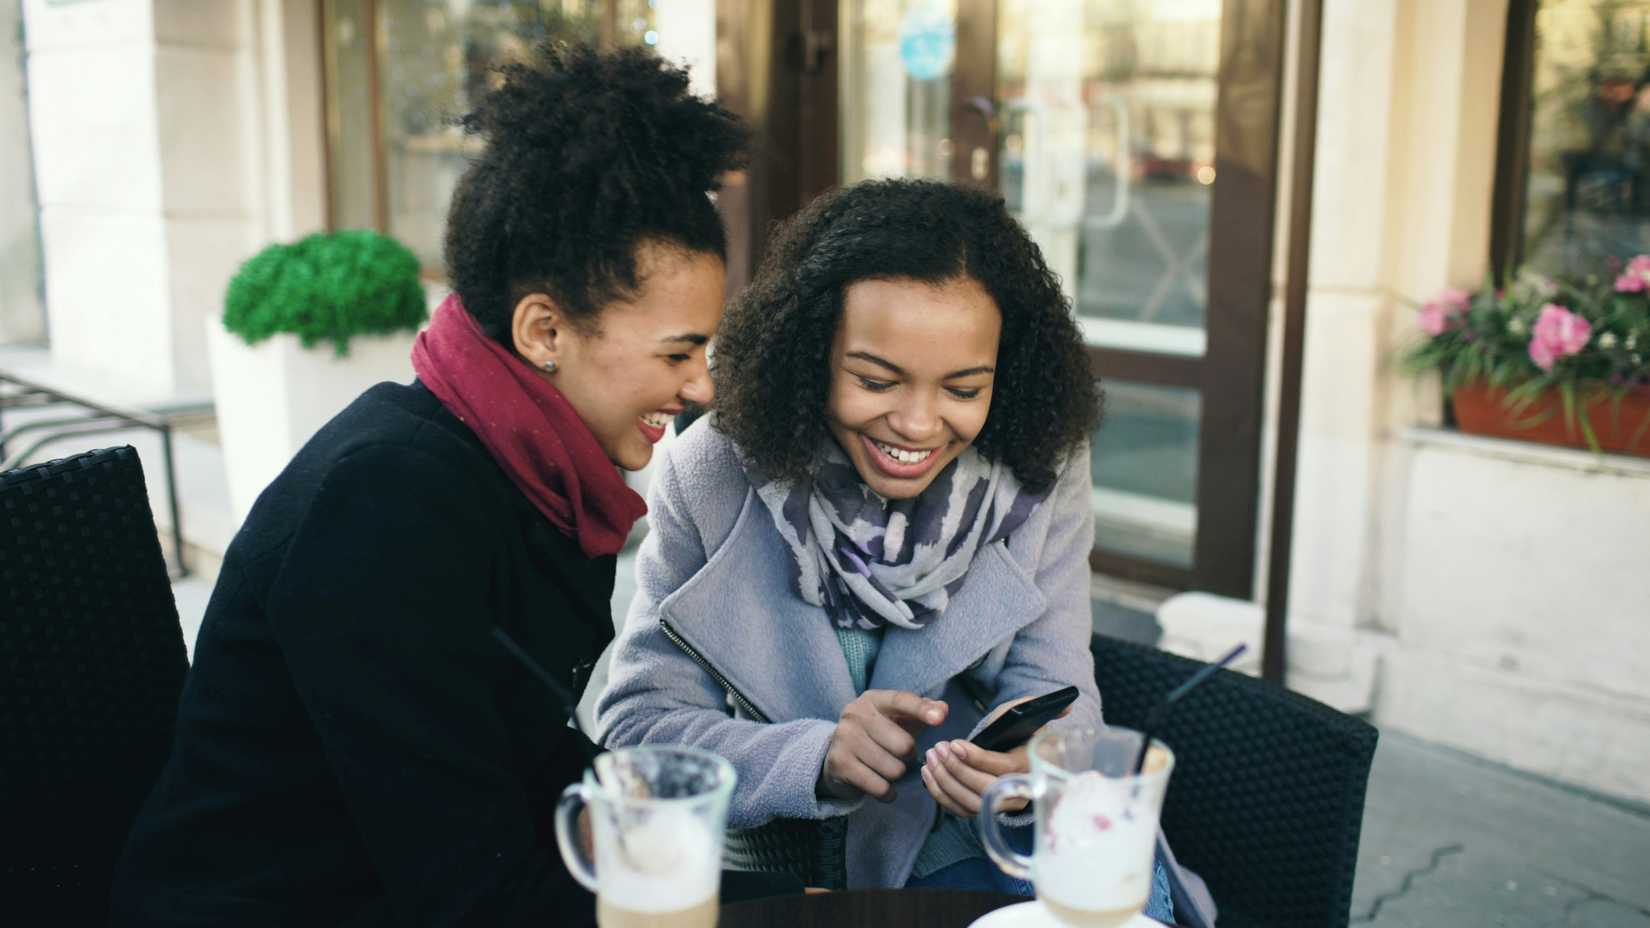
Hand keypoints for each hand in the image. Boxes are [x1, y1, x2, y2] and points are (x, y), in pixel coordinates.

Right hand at [818, 690, 947, 802]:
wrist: (838, 754)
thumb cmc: (880, 733)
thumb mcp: (900, 718)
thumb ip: (923, 711)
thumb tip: (943, 709)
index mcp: (873, 700)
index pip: (901, 701)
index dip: (921, 710)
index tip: (939, 719)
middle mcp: (855, 714)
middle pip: (903, 745)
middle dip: (909, 755)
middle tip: (899, 753)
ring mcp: (845, 738)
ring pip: (894, 769)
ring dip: (897, 774)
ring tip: (887, 767)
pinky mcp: (840, 763)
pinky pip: (880, 787)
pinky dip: (888, 792)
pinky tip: (883, 787)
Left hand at [921, 695, 1072, 816]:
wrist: (1024, 757)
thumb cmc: (1024, 732)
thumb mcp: (1030, 715)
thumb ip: (1040, 707)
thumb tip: (1065, 706)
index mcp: (1033, 766)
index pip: (1003, 768)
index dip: (977, 758)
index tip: (954, 744)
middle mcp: (1021, 792)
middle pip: (984, 789)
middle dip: (956, 769)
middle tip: (936, 750)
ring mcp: (1004, 805)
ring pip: (971, 803)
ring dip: (945, 783)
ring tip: (929, 759)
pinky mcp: (987, 811)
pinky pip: (962, 811)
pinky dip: (942, 796)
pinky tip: (929, 775)